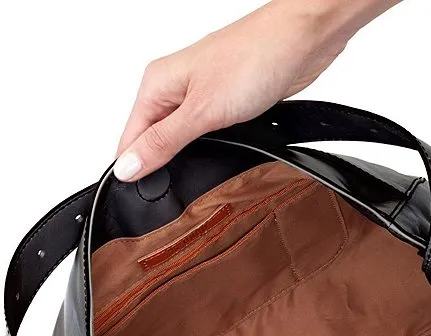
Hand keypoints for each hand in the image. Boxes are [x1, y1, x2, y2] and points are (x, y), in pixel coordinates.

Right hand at [114, 0, 398, 181]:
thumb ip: (163, 142)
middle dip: (161, 168)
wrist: (302, 40)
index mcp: (156, 85)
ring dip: (186, 160)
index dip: (135, 171)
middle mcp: (174, 88)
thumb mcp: (201, 112)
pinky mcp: (224, 103)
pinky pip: (205, 134)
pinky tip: (217, 159)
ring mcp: (200, 95)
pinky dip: (209, 150)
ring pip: (180, 140)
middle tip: (174, 195)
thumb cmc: (254, 59)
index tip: (145, 198)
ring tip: (196, 179)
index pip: (129, 139)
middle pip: (152, 141)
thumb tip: (127, 167)